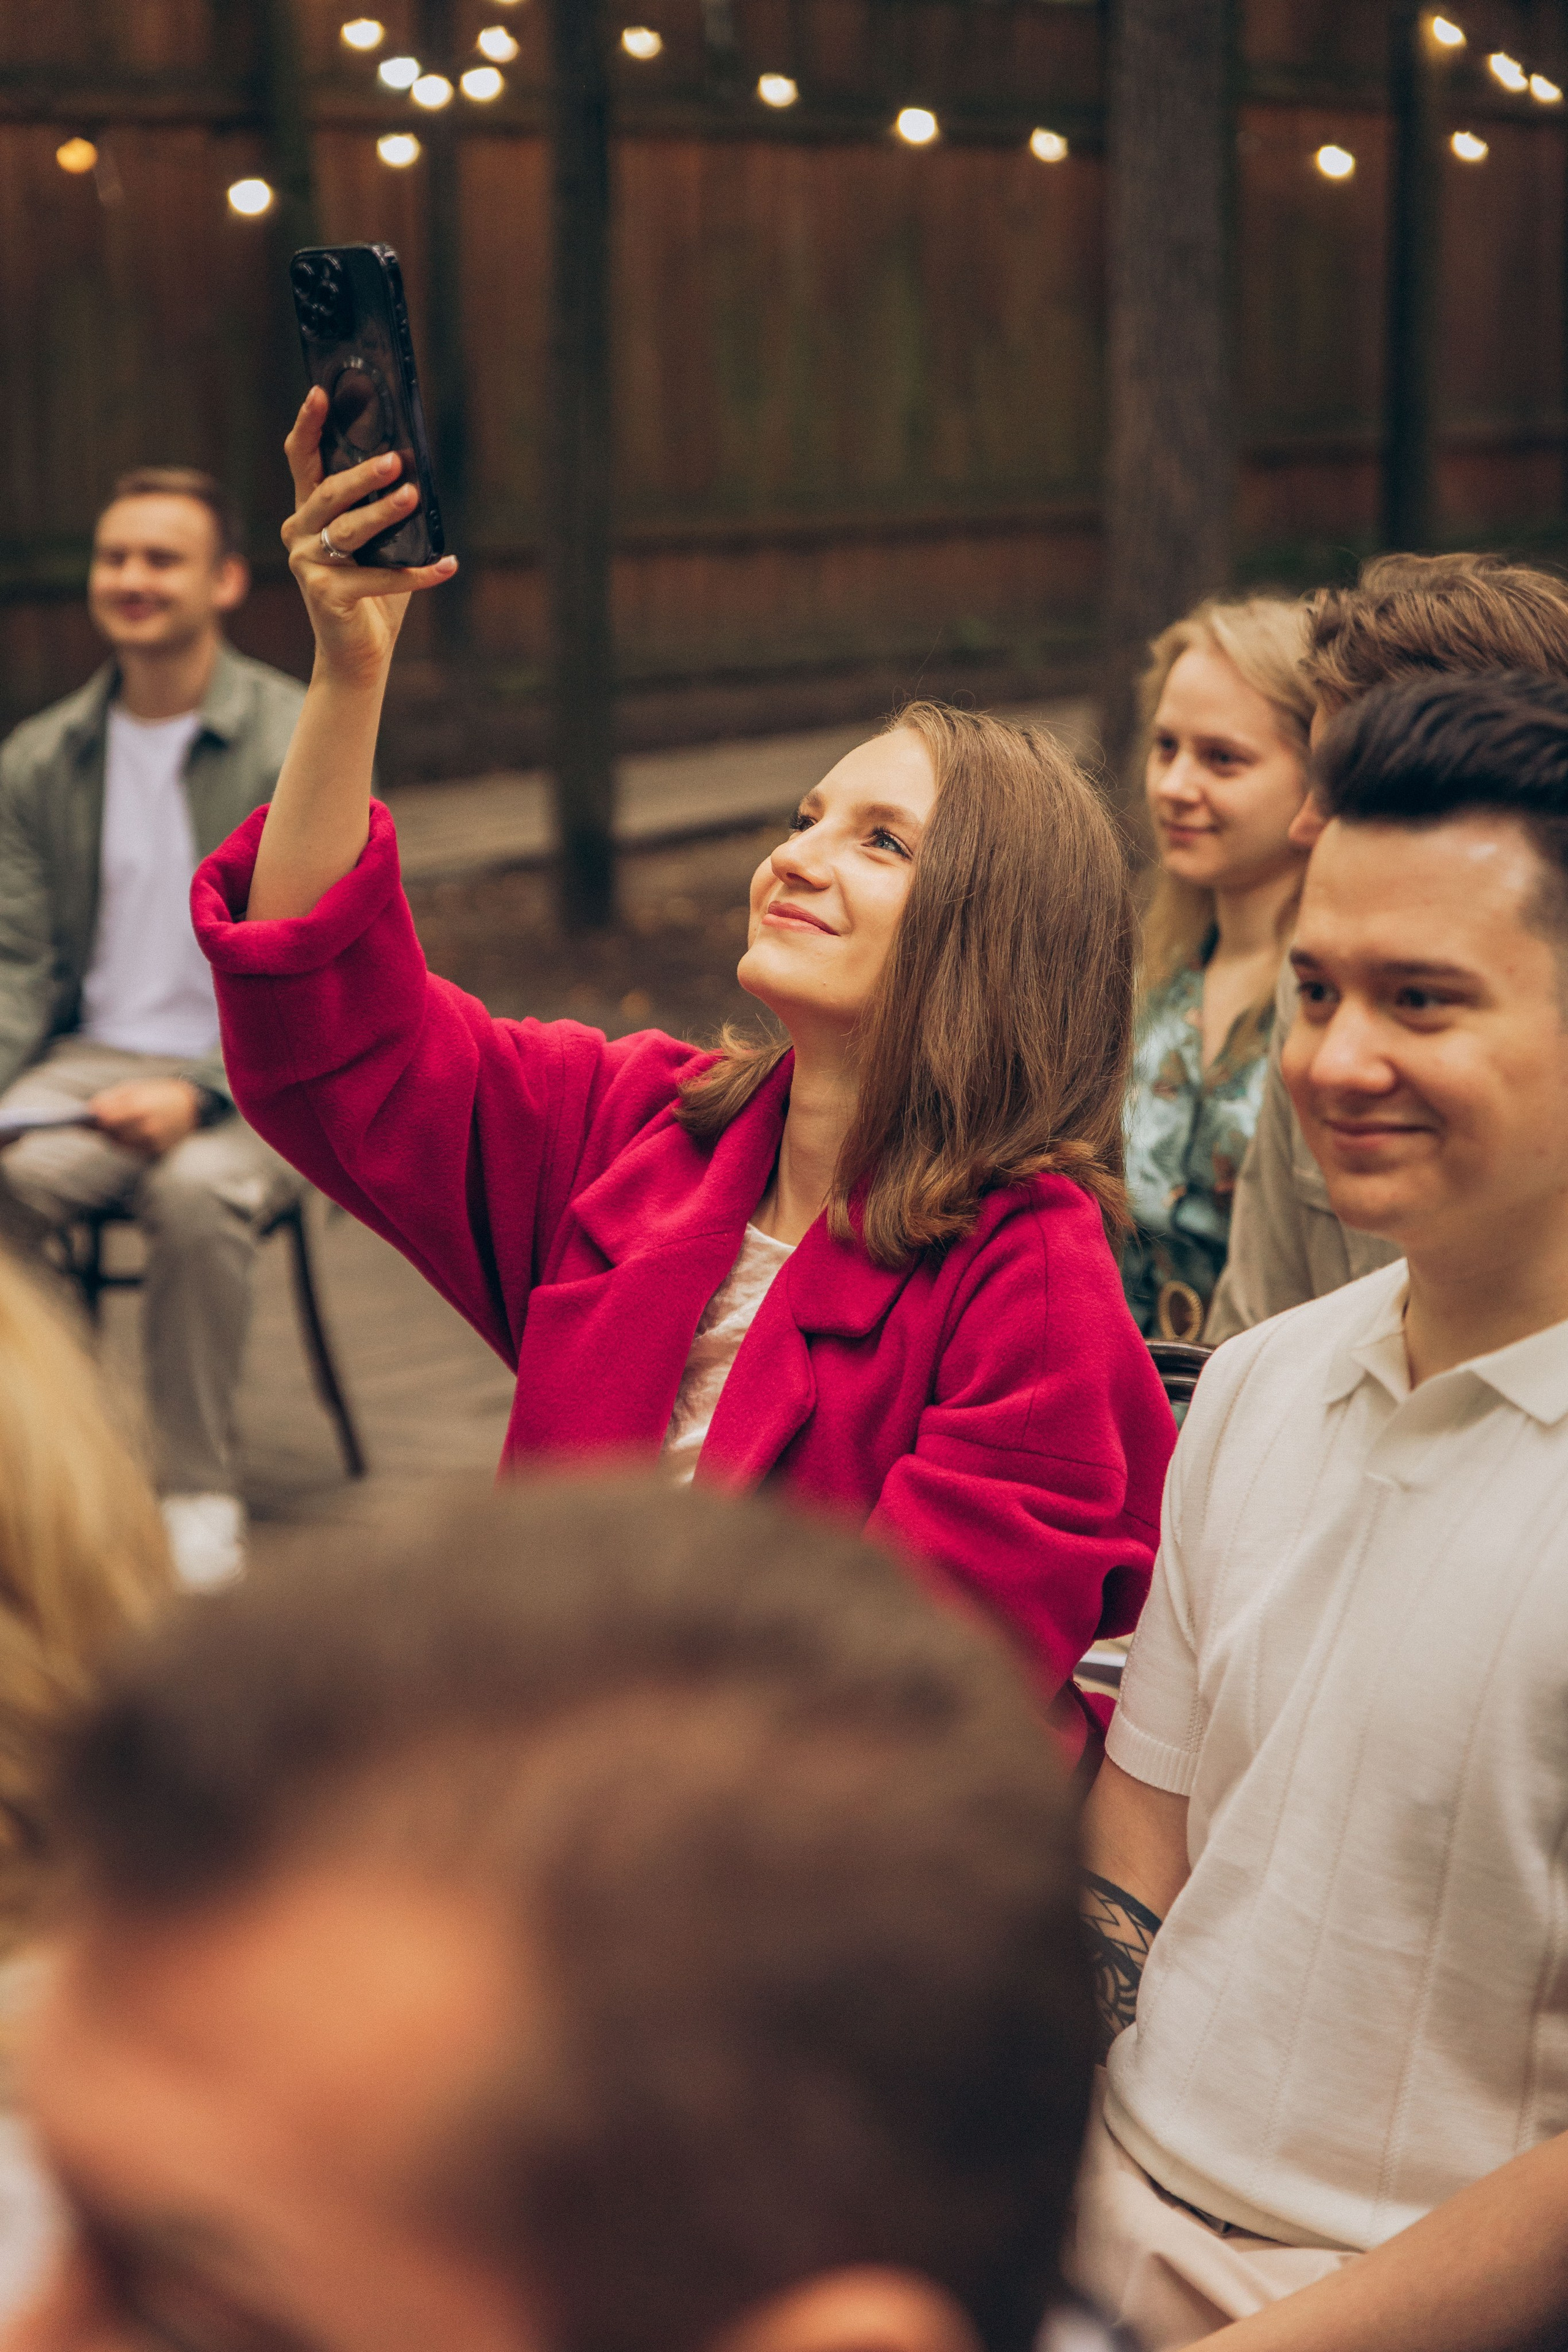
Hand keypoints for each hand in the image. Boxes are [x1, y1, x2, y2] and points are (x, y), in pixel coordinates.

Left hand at [88, 1079, 202, 1157]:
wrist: (192, 1106)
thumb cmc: (160, 1093)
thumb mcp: (136, 1088)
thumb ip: (112, 1098)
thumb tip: (90, 1110)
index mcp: (138, 1107)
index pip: (105, 1118)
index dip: (93, 1119)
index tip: (84, 1119)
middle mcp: (144, 1126)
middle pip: (110, 1133)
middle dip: (101, 1128)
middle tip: (93, 1124)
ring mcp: (151, 1141)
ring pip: (119, 1144)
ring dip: (111, 1136)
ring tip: (111, 1127)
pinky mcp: (157, 1150)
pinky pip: (131, 1150)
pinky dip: (125, 1143)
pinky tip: (127, 1134)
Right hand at [282, 388, 456, 686]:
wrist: (358, 655)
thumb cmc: (372, 593)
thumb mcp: (381, 544)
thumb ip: (388, 509)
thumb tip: (420, 472)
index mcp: (308, 513)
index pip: (302, 460)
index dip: (308, 425)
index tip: (321, 393)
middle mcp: (299, 534)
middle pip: (329, 492)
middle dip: (363, 474)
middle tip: (395, 460)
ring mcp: (308, 565)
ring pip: (348, 530)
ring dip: (385, 514)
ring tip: (413, 497)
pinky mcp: (326, 595)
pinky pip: (377, 578)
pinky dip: (416, 574)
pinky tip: (447, 566)